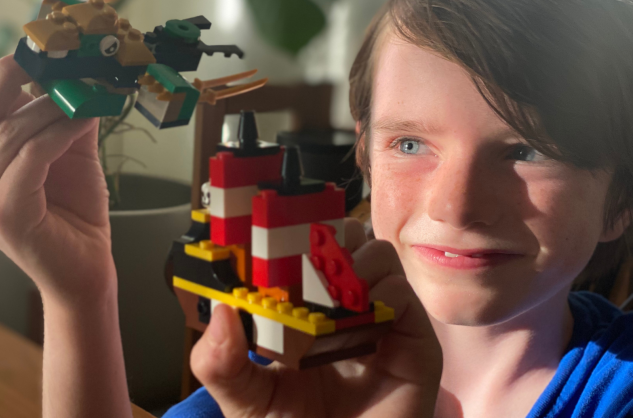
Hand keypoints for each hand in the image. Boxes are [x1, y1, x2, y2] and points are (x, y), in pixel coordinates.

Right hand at [0, 55, 113, 303]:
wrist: (83, 271)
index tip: (40, 51)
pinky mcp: (3, 213)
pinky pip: (31, 156)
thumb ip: (60, 119)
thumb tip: (71, 75)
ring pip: (11, 133)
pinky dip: (60, 132)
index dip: (4, 75)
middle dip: (17, 77)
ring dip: (53, 107)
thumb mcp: (66, 156)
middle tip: (54, 56)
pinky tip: (83, 119)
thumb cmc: (73, 216)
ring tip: (85, 91)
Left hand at [190, 218, 442, 417]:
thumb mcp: (244, 400)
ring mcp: (381, 321)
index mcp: (304, 312)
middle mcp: (345, 308)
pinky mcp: (414, 343)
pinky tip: (352, 318)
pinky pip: (402, 294)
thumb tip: (221, 310)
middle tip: (292, 262)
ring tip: (321, 295)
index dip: (284, 237)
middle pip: (342, 240)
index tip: (259, 235)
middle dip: (319, 239)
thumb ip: (221, 362)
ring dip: (347, 262)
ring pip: (375, 254)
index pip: (302, 252)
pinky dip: (378, 293)